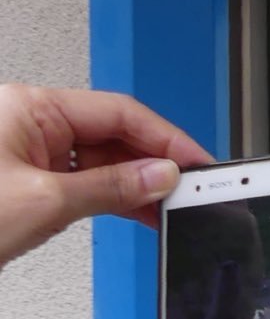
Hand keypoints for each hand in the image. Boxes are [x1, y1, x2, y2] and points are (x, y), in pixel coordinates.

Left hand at [0, 83, 209, 267]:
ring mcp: (25, 152)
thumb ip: (111, 188)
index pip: (117, 112)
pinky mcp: (24, 181)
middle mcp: (28, 122)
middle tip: (191, 187)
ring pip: (98, 158)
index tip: (196, 161)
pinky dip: (110, 196)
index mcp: (30, 107)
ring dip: (135, 182)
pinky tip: (138, 211)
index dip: (164, 137)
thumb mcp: (45, 203)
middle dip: (152, 161)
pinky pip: (80, 180)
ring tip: (169, 206)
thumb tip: (159, 176)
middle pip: (111, 133)